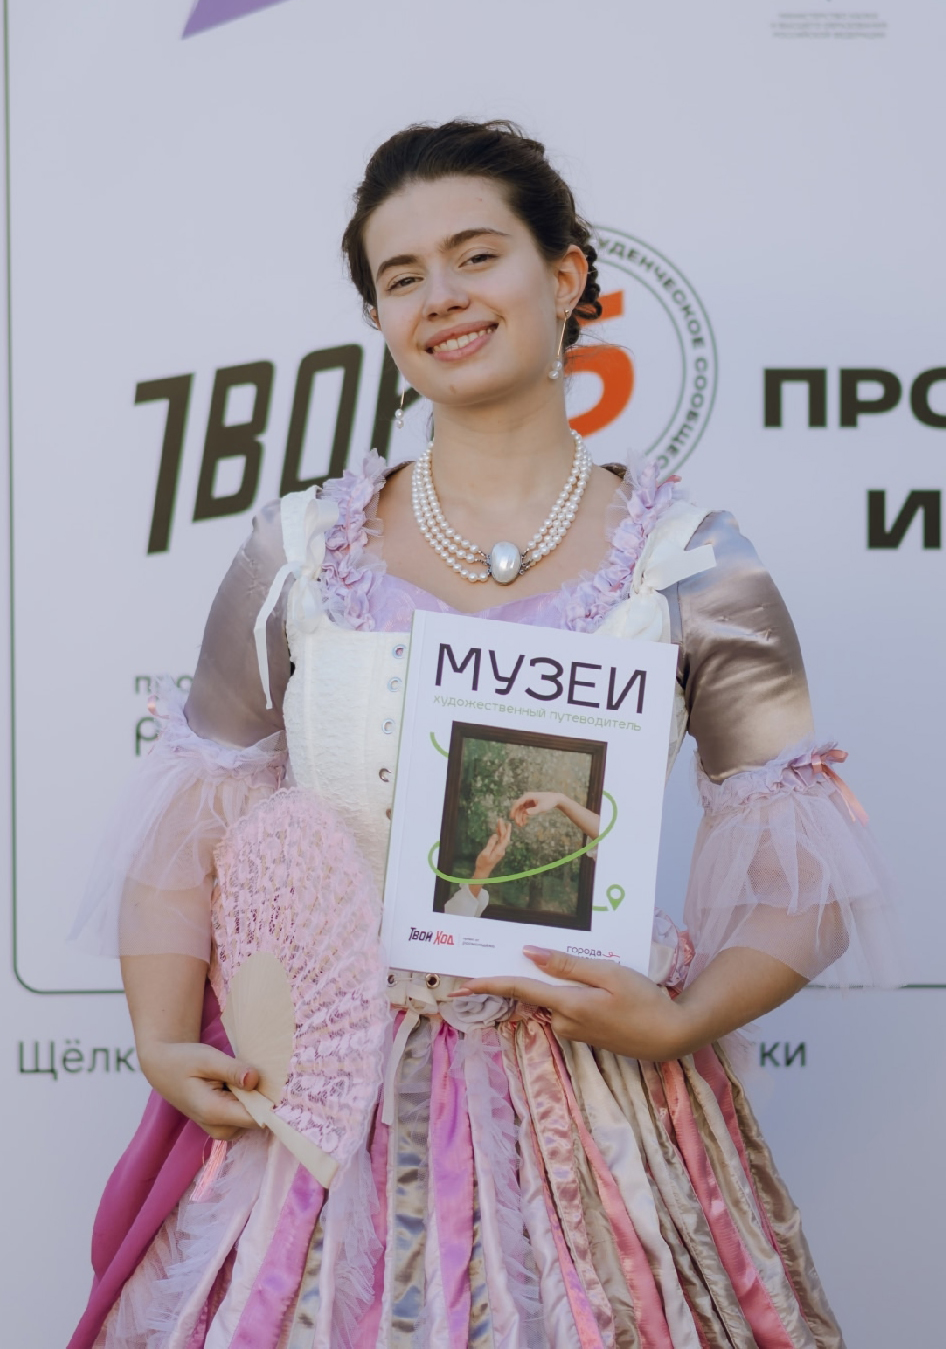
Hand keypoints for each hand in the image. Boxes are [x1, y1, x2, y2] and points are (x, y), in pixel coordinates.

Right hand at [136, 1039, 261, 1139]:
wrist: (163, 1068)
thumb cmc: (184, 1060)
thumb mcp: (207, 1058)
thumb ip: (232, 1070)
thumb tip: (255, 1079)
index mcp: (214, 1112)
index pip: (257, 1118)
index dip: (273, 1102)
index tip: (284, 1084)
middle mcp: (220, 1129)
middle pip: (259, 1118)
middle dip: (266, 1097)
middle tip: (268, 1072)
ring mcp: (222, 1130)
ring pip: (255, 1118)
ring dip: (257, 1098)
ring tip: (249, 1075)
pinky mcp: (224, 1126)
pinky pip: (247, 1116)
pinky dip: (250, 1101)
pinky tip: (243, 1084)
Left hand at [453, 946, 690, 1060]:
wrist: (670, 1036)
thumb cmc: (644, 1000)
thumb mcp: (609, 974)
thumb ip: (567, 965)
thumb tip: (529, 954)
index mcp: (567, 1005)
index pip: (519, 990)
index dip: (490, 984)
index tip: (463, 985)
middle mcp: (563, 1022)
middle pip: (537, 992)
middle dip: (534, 975)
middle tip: (541, 957)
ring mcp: (573, 1032)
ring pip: (554, 1000)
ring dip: (562, 985)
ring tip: (600, 975)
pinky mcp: (584, 1035)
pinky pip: (567, 1009)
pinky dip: (573, 995)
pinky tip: (601, 990)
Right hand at [472, 818, 511, 881]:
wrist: (482, 871)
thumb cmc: (482, 863)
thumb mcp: (485, 853)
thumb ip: (491, 844)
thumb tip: (495, 835)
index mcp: (499, 850)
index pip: (505, 839)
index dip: (507, 831)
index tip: (508, 823)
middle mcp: (501, 850)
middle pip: (504, 837)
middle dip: (503, 828)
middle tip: (500, 820)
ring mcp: (499, 851)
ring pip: (502, 839)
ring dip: (501, 831)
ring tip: (498, 823)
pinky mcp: (496, 851)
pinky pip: (499, 841)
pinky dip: (498, 835)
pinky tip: (496, 831)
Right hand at [509, 792, 561, 827]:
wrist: (555, 799)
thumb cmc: (549, 802)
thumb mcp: (542, 807)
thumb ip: (534, 810)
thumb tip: (525, 813)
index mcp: (528, 796)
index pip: (518, 803)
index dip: (513, 810)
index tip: (511, 817)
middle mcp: (526, 798)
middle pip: (518, 807)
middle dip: (517, 816)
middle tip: (517, 824)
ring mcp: (528, 802)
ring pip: (521, 810)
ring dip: (520, 817)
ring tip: (520, 825)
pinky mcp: (530, 805)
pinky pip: (525, 811)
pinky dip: (524, 817)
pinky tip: (523, 823)